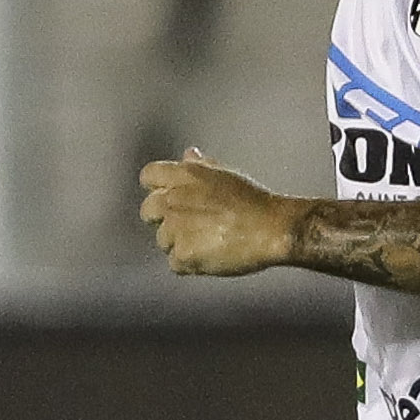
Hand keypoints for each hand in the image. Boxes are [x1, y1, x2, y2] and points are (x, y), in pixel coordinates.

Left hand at [140, 149, 299, 276]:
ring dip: (179, 243)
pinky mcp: (183, 254)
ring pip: (162, 240)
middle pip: (147, 211)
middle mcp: (173, 199)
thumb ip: (200, 166)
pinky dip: (190, 264)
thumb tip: (188, 155)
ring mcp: (175, 228)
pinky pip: (175, 264)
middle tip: (188, 226)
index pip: (148, 176)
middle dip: (162, 219)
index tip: (168, 196)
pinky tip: (210, 257)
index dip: (156, 188)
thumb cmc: (254, 202)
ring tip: (207, 243)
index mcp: (183, 175)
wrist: (272, 228)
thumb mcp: (225, 174)